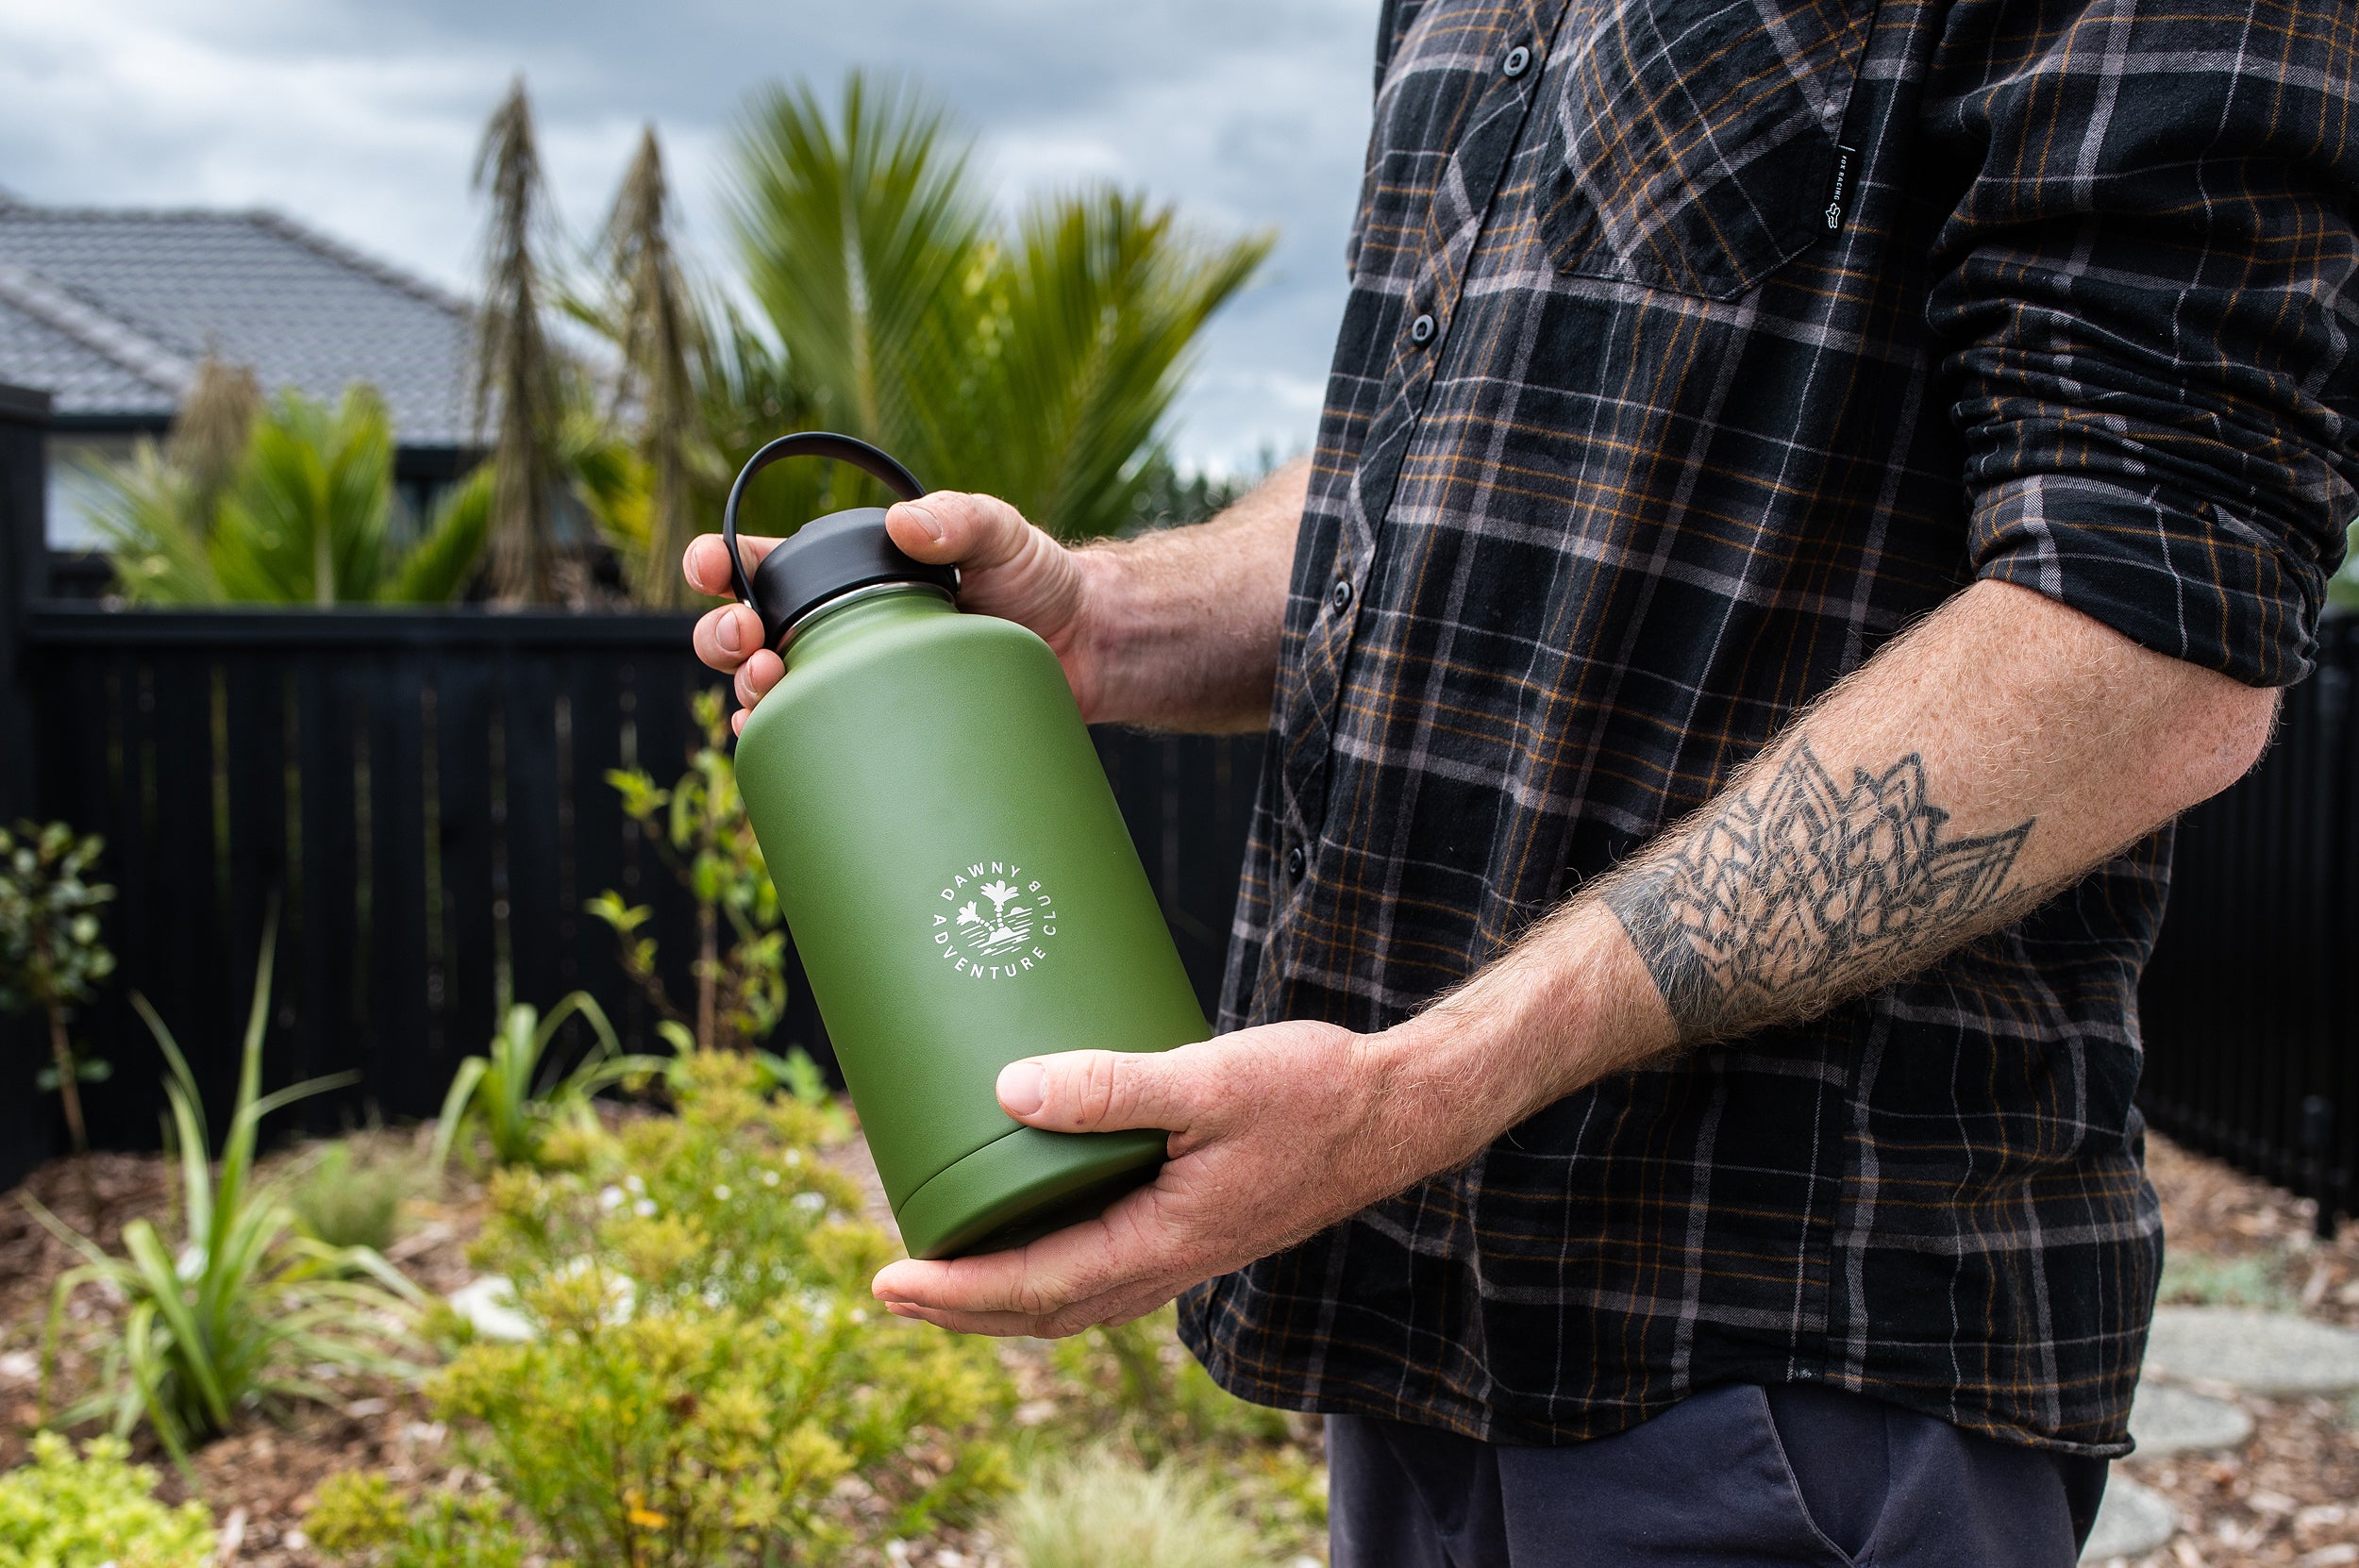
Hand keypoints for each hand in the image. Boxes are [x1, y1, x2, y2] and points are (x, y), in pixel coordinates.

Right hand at [683, 492, 1102, 734]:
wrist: (1087, 651)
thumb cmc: (1039, 580)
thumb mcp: (1003, 533)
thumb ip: (961, 517)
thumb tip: (908, 525)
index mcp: (848, 572)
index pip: (764, 563)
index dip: (720, 562)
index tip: (710, 567)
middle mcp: (838, 628)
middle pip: (745, 634)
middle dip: (723, 636)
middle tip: (750, 638)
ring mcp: (855, 683)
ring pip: (768, 693)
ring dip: (747, 692)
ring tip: (768, 687)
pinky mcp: (882, 731)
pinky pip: (812, 743)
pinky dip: (780, 746)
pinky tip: (772, 744)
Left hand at [869, 1020, 1450, 1336]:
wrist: (1395, 1111)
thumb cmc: (1312, 1090)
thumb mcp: (1211, 1078)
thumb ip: (1114, 1084)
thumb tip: (1009, 1089)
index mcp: (1163, 1241)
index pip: (1034, 1286)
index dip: (952, 1291)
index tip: (887, 1279)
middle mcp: (1169, 1262)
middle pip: (1042, 1310)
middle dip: (959, 1307)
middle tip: (888, 1287)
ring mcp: (1184, 1250)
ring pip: (1074, 1298)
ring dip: (999, 1297)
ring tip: (941, 1275)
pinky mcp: (1196, 1226)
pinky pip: (1105, 1270)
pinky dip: (1051, 1271)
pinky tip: (1033, 1235)